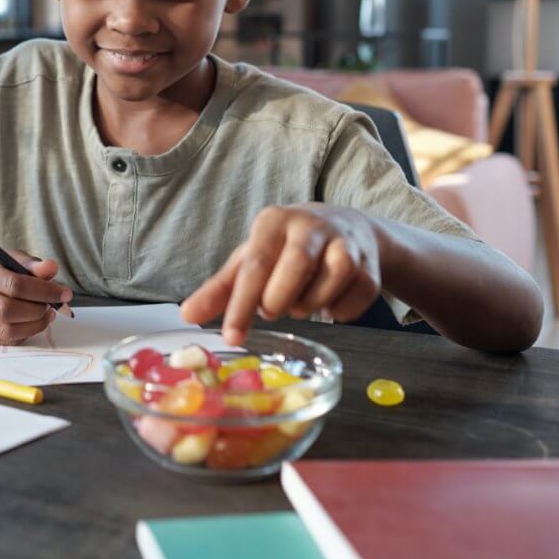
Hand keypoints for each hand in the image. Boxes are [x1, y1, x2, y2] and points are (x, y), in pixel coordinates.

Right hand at [0, 248, 73, 344]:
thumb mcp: (7, 258)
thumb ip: (30, 264)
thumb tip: (52, 268)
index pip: (14, 284)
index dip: (43, 290)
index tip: (64, 293)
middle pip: (7, 310)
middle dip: (37, 310)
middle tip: (52, 306)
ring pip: (5, 330)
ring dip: (34, 325)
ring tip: (45, 315)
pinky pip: (3, 341)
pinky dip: (23, 334)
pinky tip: (30, 323)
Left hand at [181, 204, 381, 345]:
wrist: (346, 229)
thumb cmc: (286, 249)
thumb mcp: (251, 260)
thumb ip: (220, 288)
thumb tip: (187, 315)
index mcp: (273, 221)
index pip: (255, 266)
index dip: (241, 305)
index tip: (231, 337)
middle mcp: (310, 225)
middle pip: (293, 270)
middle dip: (278, 302)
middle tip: (273, 309)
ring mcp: (345, 242)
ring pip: (329, 282)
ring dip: (310, 305)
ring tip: (300, 302)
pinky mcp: (370, 264)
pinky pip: (356, 298)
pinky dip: (340, 312)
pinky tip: (330, 304)